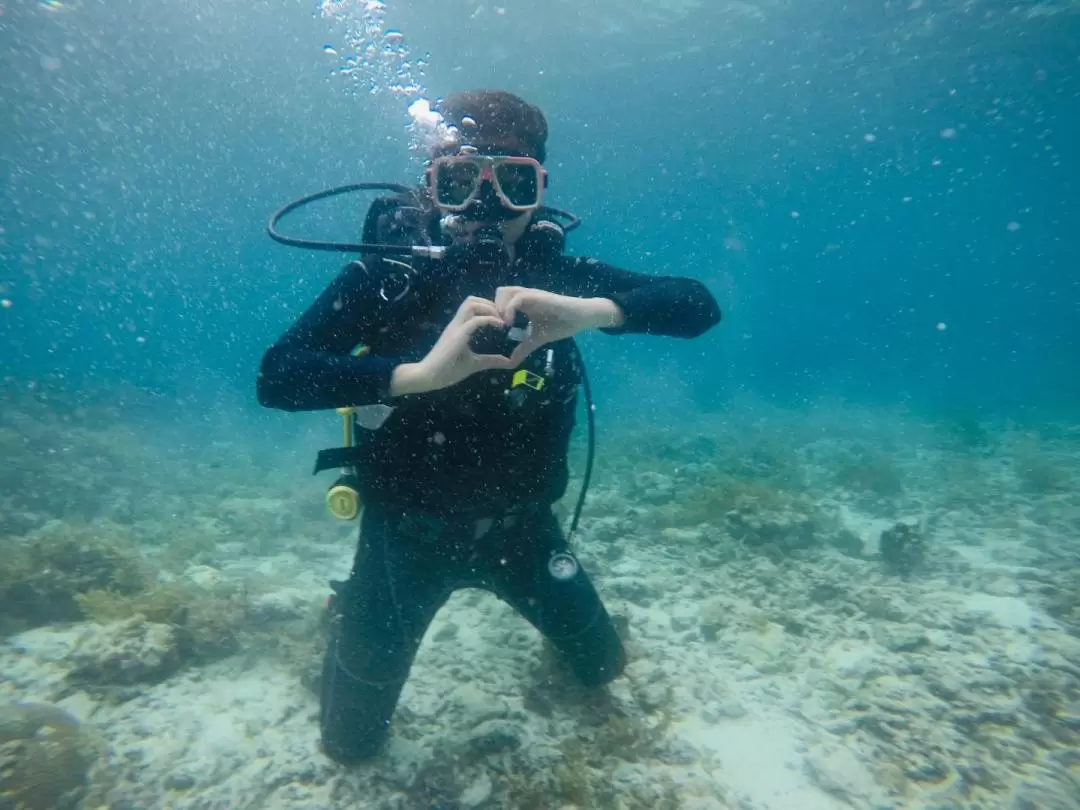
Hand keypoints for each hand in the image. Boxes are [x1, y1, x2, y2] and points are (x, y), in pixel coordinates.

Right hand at [390, 296, 513, 394]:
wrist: (428, 377)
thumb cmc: (447, 371)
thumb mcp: (474, 364)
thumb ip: (490, 360)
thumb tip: (508, 361)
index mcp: (459, 328)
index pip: (471, 307)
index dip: (487, 307)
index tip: (501, 318)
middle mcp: (456, 324)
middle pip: (471, 300)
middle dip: (489, 303)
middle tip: (503, 316)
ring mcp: (456, 328)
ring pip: (471, 304)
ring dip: (489, 308)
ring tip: (501, 319)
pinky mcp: (457, 336)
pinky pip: (475, 321)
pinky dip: (489, 319)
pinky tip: (500, 326)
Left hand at [493, 287, 624, 365]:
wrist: (582, 317)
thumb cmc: (562, 324)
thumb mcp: (538, 338)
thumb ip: (524, 347)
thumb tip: (512, 362)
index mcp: (524, 304)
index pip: (500, 301)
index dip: (494, 313)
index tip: (493, 330)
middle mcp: (525, 296)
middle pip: (499, 293)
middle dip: (493, 309)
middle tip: (496, 327)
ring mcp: (531, 295)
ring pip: (505, 292)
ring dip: (500, 308)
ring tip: (503, 325)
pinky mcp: (539, 297)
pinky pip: (517, 298)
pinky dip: (509, 310)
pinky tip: (510, 324)